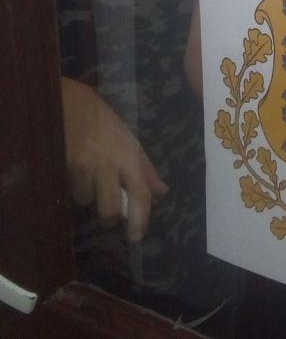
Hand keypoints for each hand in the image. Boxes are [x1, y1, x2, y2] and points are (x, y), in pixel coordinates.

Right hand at [62, 77, 168, 240]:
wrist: (70, 101)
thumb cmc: (101, 121)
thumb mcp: (129, 141)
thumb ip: (145, 169)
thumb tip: (163, 192)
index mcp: (132, 155)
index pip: (142, 193)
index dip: (141, 218)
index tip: (137, 237)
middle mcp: (114, 162)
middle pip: (112, 207)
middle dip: (109, 217)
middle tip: (108, 219)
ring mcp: (90, 164)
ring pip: (88, 201)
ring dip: (88, 197)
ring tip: (86, 178)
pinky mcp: (69, 165)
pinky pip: (72, 190)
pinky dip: (73, 186)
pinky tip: (72, 170)